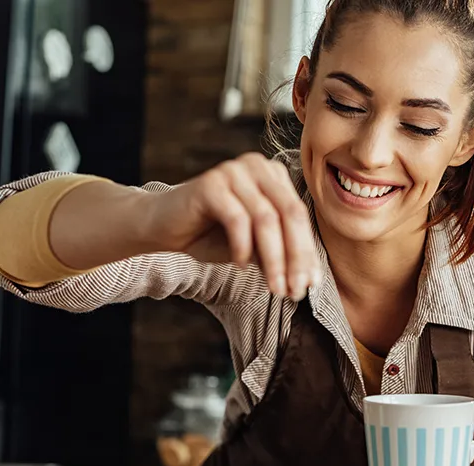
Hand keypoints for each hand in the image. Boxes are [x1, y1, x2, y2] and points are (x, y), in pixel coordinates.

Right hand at [145, 152, 320, 299]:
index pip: (299, 216)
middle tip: (296, 290)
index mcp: (273, 176)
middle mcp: (257, 166)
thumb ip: (279, 253)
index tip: (311, 285)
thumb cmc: (211, 235)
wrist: (162, 227)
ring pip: (266, 219)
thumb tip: (308, 279)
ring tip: (275, 287)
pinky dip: (243, 247)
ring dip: (274, 259)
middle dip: (296, 257)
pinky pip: (237, 219)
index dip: (307, 252)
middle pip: (289, 215)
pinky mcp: (211, 183)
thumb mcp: (253, 246)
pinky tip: (240, 265)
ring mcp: (234, 171)